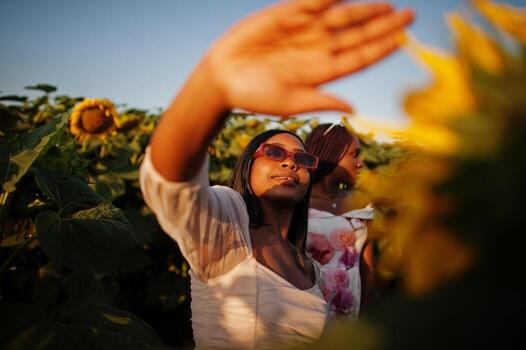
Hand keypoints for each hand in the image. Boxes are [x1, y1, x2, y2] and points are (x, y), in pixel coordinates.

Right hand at [202, 0, 413, 116]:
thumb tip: (354, 109)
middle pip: (357, 35)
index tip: (404, 40)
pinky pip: (315, 1)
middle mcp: (318, 49)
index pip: (358, 59)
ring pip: (341, 16)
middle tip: (409, 15)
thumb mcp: (288, 102)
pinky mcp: (287, 14)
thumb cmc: (253, 96)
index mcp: (322, 73)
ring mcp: (304, 30)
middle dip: (382, 25)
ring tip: (387, 5)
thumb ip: (320, 100)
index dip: (381, 49)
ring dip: (364, 9)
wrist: (222, 76)